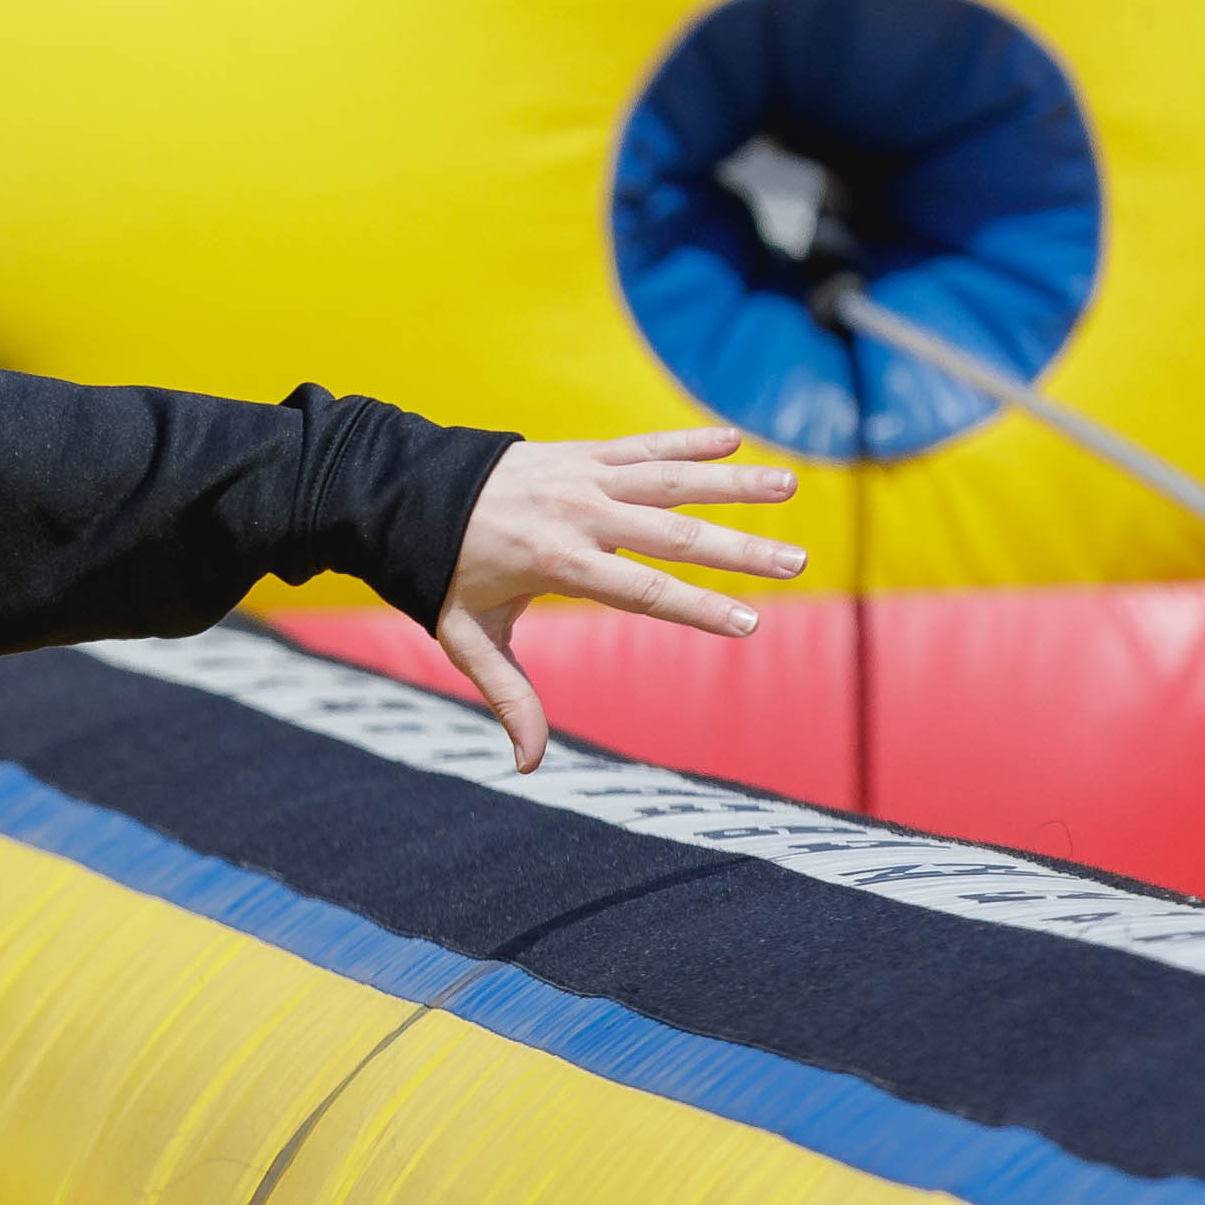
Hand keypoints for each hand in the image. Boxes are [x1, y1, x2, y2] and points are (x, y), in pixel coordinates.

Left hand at [429, 425, 806, 770]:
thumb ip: (507, 697)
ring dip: (733, 482)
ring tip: (791, 485)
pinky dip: (688, 441)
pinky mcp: (582, 452)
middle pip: (674, 534)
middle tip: (796, 562)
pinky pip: (644, 445)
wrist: (407, 494)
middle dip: (738, 549)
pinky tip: (734, 440)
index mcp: (557, 563)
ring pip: (671, 479)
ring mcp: (583, 477)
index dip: (698, 608)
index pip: (643, 591)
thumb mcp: (465, 639)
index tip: (748, 624)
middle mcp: (579, 515)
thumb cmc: (442, 574)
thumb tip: (529, 765)